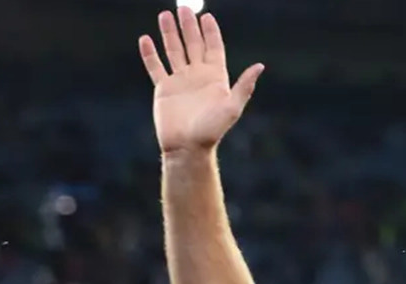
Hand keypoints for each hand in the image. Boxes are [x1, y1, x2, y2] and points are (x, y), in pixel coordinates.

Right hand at [139, 8, 263, 156]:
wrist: (187, 147)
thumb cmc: (212, 130)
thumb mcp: (232, 107)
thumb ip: (244, 86)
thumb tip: (260, 66)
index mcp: (215, 78)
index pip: (213, 48)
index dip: (210, 32)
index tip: (206, 16)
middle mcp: (198, 76)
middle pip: (193, 44)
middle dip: (189, 26)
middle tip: (184, 7)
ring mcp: (180, 81)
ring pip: (174, 51)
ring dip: (169, 33)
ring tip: (165, 15)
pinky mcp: (164, 89)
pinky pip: (155, 67)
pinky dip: (150, 53)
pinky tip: (146, 39)